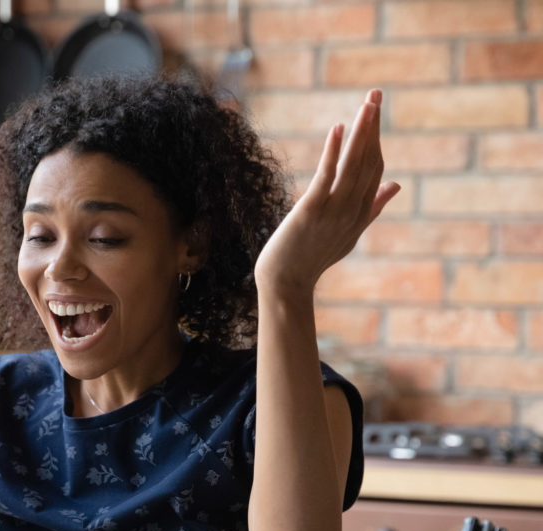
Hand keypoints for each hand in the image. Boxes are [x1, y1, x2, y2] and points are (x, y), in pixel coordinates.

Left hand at [254, 89, 400, 295]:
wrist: (285, 284)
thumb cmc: (313, 258)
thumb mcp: (350, 233)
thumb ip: (374, 207)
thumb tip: (397, 184)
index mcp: (361, 213)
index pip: (376, 168)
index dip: (376, 138)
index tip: (375, 111)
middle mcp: (352, 210)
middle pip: (368, 161)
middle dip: (373, 127)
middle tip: (376, 94)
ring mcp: (333, 211)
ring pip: (353, 166)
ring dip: (361, 132)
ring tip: (367, 104)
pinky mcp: (311, 212)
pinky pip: (326, 177)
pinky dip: (334, 152)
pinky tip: (338, 129)